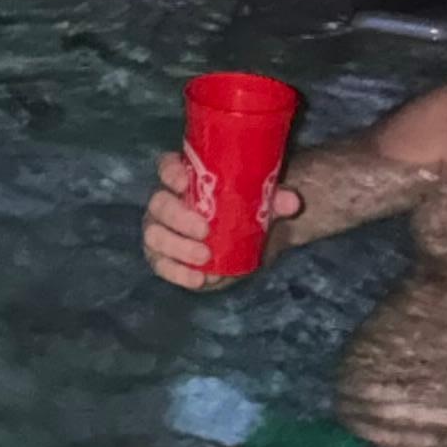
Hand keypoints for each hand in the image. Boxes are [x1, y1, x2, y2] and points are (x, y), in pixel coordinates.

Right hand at [142, 145, 301, 290]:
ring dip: (177, 247)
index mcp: (184, 177)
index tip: (185, 182)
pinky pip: (161, 264)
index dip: (171, 173)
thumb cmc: (246, 207)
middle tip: (205, 231)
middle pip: (159, 204)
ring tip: (205, 257)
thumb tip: (292, 202)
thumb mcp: (262, 200)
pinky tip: (198, 278)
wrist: (245, 239)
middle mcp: (166, 201)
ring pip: (154, 235)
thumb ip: (275, 199)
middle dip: (178, 217)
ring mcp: (162, 230)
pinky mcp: (164, 257)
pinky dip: (178, 272)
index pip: (167, 167)